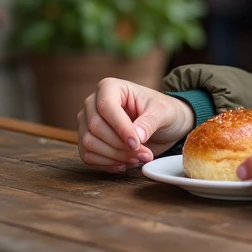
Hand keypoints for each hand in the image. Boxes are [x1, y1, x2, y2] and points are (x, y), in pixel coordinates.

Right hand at [76, 78, 195, 172]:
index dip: (120, 128)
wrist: (164, 125)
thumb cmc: (163, 111)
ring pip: (89, 143)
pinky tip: (125, 164)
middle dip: (120, 146)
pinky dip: (107, 164)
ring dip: (115, 156)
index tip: (137, 144)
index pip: (106, 106)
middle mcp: (93, 103)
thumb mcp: (164, 112)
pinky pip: (88, 156)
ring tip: (138, 158)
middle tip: (145, 154)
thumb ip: (149, 122)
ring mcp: (87, 122)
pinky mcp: (88, 140)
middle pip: (95, 127)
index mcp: (110, 87)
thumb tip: (136, 136)